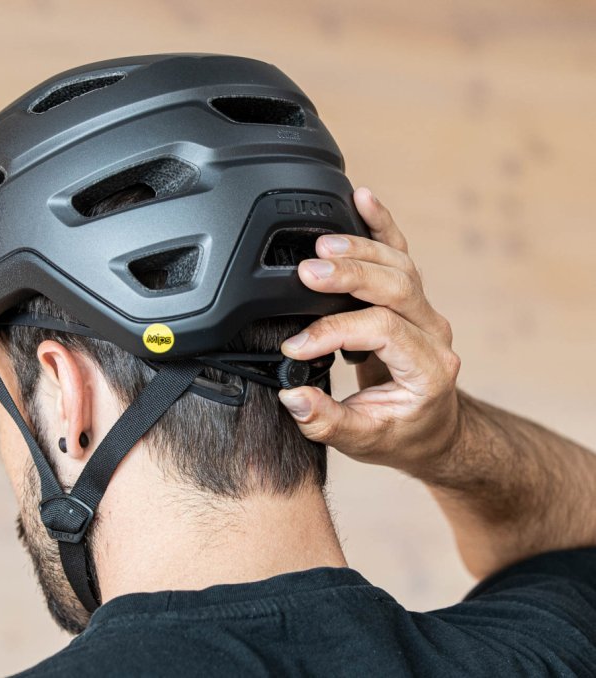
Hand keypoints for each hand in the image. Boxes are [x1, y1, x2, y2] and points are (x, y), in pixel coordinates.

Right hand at [278, 187, 461, 473]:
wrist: (434, 429)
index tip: (295, 346)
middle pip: (397, 287)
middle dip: (350, 275)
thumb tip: (292, 395)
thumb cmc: (401, 434)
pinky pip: (400, 253)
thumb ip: (326, 421)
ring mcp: (426, 312)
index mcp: (427, 369)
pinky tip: (361, 198)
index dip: (334, 332)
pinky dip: (381, 224)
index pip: (382, 331)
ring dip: (359, 249)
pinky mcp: (412, 298)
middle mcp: (433, 334)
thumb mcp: (361, 440)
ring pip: (399, 264)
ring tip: (320, 245)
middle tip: (307, 272)